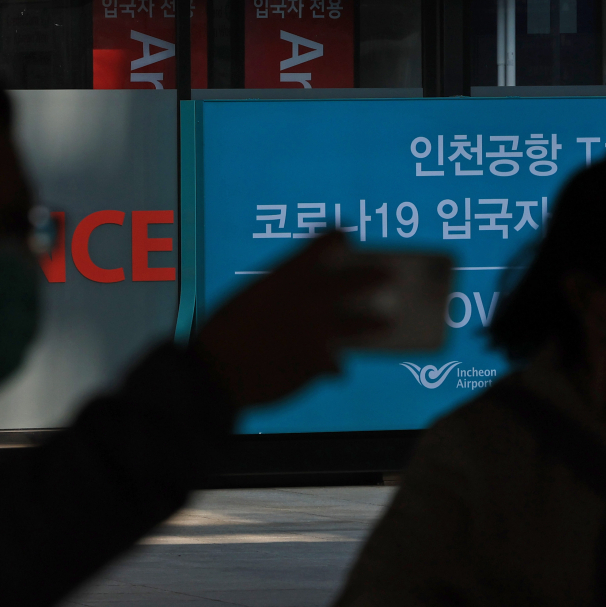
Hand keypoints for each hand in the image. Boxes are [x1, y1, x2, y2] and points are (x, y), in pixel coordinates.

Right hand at [193, 231, 391, 408]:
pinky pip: (337, 365)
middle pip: (353, 282)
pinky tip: (337, 371)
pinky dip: (336, 367)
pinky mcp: (319, 363)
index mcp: (284, 277)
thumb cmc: (224, 334)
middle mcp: (306, 299)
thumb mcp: (248, 300)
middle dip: (373, 278)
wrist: (215, 374)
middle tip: (389, 276)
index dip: (335, 237)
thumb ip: (278, 296)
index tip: (346, 232)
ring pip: (359, 326)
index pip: (319, 247)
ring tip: (387, 324)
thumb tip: (305, 302)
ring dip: (373, 325)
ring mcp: (317, 332)